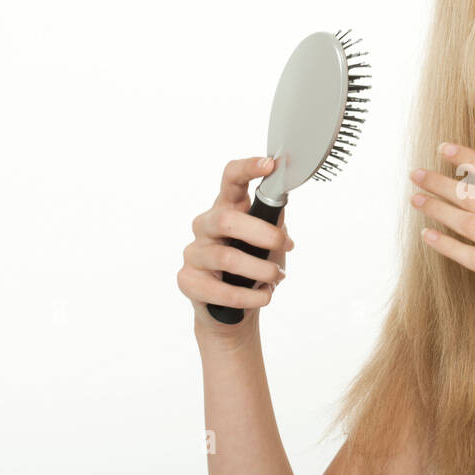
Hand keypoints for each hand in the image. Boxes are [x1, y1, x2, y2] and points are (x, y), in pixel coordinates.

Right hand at [178, 155, 294, 340]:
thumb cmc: (251, 268)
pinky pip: (220, 290)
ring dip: (261, 269)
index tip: (269, 165)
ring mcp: (193, 253)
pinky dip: (249, 296)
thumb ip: (273, 221)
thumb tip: (281, 203)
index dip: (247, 169)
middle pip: (227, 220)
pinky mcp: (187, 281)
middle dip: (263, 233)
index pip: (230, 180)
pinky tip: (264, 295)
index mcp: (227, 209)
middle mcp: (206, 226)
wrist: (232, 309)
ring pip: (227, 257)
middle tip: (286, 245)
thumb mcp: (268, 242)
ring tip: (277, 277)